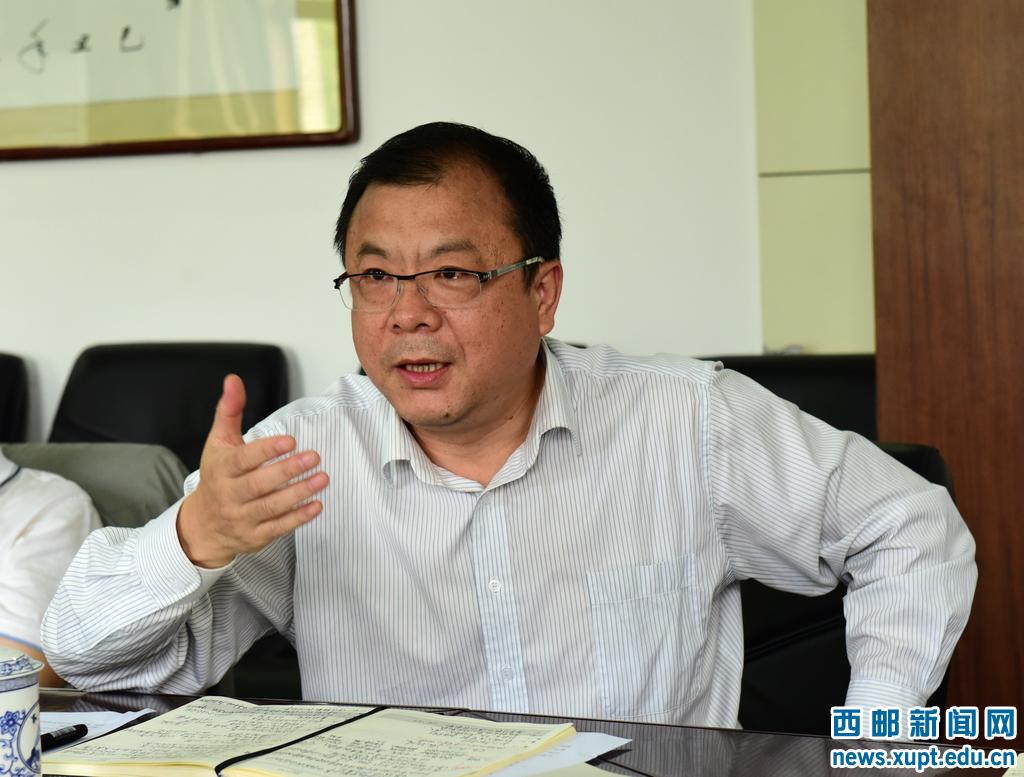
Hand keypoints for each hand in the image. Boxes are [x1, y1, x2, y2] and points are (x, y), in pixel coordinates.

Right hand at [176, 374, 327, 567]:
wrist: (203, 525)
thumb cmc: (217, 477)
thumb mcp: (218, 443)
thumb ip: (229, 411)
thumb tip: (233, 380)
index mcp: (221, 470)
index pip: (242, 460)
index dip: (265, 450)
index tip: (289, 440)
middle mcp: (230, 496)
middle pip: (258, 485)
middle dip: (287, 471)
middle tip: (314, 457)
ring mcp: (243, 518)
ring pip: (271, 507)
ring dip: (299, 493)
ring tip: (323, 478)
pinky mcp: (256, 536)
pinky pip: (279, 528)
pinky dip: (298, 518)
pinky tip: (317, 505)